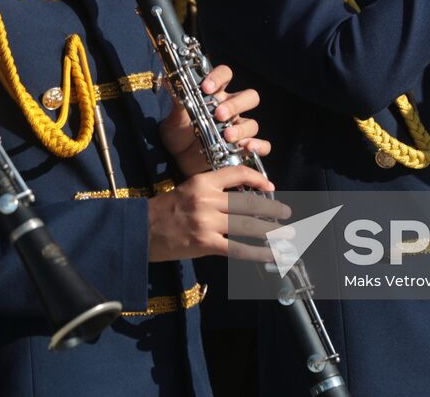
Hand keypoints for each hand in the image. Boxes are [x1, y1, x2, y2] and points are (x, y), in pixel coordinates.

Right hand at [147, 166, 288, 261]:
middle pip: (248, 202)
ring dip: (272, 231)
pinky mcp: (206, 243)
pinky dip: (258, 253)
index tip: (270, 186)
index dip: (257, 178)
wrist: (141, 231)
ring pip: (247, 226)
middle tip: (287, 212)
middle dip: (272, 208)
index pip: (236, 173)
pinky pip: (238, 249)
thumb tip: (241, 200)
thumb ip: (212, 192)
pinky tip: (271, 255)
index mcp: (202, 181)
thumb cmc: (163, 210)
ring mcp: (207, 222)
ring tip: (288, 235)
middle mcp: (207, 199)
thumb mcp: (187, 190)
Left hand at [158, 65, 269, 178]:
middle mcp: (230, 109)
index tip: (206, 87)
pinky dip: (259, 146)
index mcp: (215, 95)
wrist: (175, 160)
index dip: (219, 77)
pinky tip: (248, 147)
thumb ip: (177, 99)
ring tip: (226, 136)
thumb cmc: (178, 133)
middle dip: (236, 105)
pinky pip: (262, 146)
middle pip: (249, 97)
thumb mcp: (175, 116)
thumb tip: (169, 80)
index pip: (225, 75)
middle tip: (219, 115)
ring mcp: (237, 129)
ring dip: (241, 128)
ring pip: (252, 123)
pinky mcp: (241, 149)